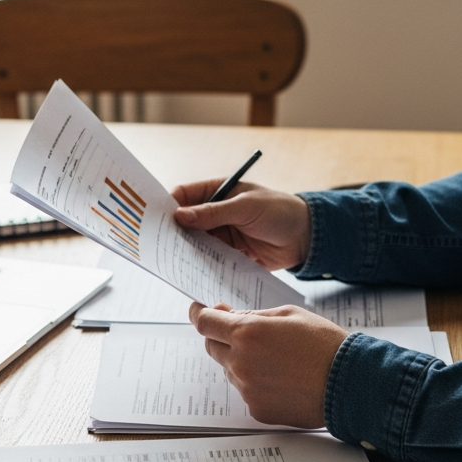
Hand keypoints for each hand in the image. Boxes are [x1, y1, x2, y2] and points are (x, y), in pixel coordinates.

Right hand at [172, 180, 311, 269]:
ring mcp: (222, 233)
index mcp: (218, 191)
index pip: (185, 195)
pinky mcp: (229, 253)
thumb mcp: (245, 208)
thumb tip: (180, 216)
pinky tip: (193, 270)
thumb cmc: (280, 211)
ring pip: (195, 242)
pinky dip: (201, 264)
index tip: (155, 219)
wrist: (306, 237)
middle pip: (186, 221)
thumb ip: (213, 213)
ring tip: (173, 260)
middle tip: (160, 244)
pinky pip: (209, 258)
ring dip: (186, 250)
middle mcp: (216, 212)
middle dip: (173, 231)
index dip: (168, 205)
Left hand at [189, 302, 346, 427]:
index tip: (198, 310)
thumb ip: (252, 315)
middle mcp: (240, 363)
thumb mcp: (289, 315)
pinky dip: (257, 383)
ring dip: (242, 361)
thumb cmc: (324, 344)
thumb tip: (227, 315)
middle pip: (212, 347)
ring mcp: (247, 389)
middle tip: (245, 334)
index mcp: (247, 333)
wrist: (350, 384)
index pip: (206, 323)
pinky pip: (246, 391)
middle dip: (222, 337)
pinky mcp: (257, 409)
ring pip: (230, 370)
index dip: (199, 313)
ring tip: (278, 360)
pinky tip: (283, 380)